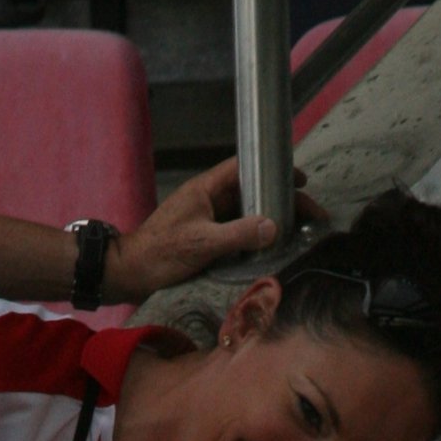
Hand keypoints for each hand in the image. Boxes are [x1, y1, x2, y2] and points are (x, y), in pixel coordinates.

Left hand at [107, 158, 321, 301]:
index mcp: (206, 189)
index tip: (299, 179)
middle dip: (282, 200)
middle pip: (252, 192)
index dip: (273, 170)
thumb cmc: (159, 254)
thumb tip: (273, 226)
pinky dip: (257, 235)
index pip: (245, 168)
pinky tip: (273, 245)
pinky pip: (238, 231)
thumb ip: (237, 234)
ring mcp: (208, 219)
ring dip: (273, 219)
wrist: (130, 273)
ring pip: (247, 213)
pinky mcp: (206, 238)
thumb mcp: (201, 243)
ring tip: (300, 229)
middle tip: (311, 213)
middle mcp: (209, 200)